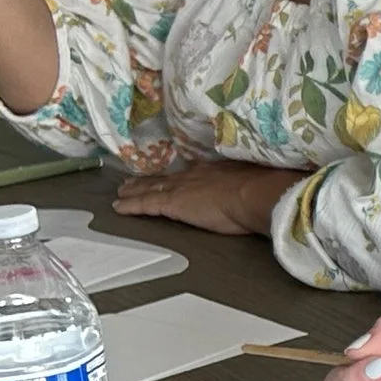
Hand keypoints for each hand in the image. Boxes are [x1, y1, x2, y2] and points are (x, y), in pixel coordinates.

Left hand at [112, 161, 304, 235]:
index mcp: (214, 171)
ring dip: (135, 191)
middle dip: (148, 181)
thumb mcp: (254, 185)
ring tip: (122, 193)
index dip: (176, 176)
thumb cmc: (263, 191)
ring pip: (151, 188)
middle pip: (166, 178)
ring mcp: (181, 187)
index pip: (189, 174)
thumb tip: (255, 192)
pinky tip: (118, 209)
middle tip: (131, 182)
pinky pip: (145, 204)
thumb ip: (247, 188)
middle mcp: (194, 175)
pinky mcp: (172, 203)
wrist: (257, 193)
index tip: (169, 177)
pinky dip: (131, 205)